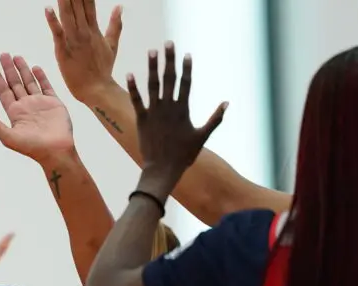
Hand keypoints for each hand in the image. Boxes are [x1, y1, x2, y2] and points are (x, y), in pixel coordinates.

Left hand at [0, 54, 75, 163]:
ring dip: (22, 70)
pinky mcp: (54, 103)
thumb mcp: (8, 137)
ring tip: (16, 56)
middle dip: (8, 69)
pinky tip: (35, 67)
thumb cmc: (32, 147)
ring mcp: (40, 103)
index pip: (3, 92)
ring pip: (29, 82)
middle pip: (14, 83)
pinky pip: (46, 86)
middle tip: (3, 54)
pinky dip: (41, 77)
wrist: (56, 151)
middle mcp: (26, 106)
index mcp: (14, 113)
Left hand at [47, 0, 122, 101]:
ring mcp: (74, 41)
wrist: (97, 90)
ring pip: (68, 16)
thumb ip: (115, 24)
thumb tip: (119, 6)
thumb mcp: (112, 45)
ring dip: (64, 1)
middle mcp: (85, 32)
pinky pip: (58, 34)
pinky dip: (53, 21)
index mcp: (95, 29)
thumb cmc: (102, 69)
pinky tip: (49, 9)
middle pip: (78, 6)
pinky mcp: (63, 51)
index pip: (89, 4)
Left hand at [126, 43, 226, 196]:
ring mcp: (154, 112)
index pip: (186, 83)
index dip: (186, 68)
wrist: (162, 169)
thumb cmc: (184, 155)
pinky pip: (137, 100)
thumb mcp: (202, 136)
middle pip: (169, 78)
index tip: (186, 54)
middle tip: (168, 43)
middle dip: (169, 60)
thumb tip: (226, 103)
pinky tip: (130, 74)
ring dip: (152, 67)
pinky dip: (133, 88)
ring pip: (152, 85)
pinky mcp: (142, 119)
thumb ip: (215, 119)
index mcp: (183, 110)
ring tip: (151, 51)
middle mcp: (168, 108)